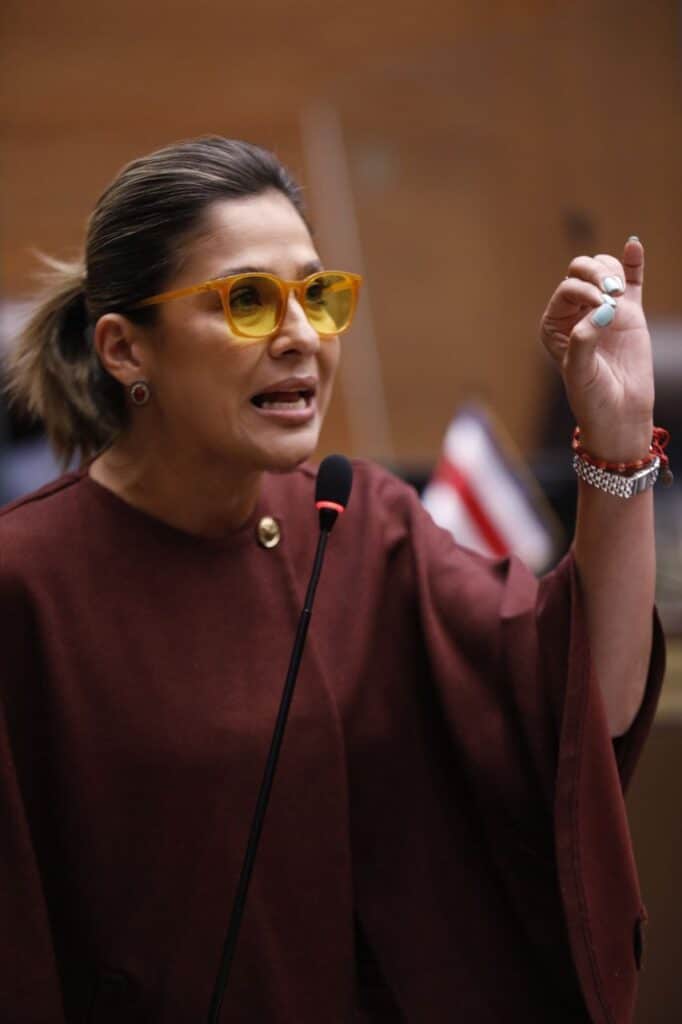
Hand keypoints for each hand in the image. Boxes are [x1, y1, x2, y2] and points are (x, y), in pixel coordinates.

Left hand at [540, 238, 653, 459]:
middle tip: (612, 294)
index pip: (567, 289)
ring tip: (620, 293)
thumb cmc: (592, 397)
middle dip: (597, 274)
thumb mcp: (580, 371)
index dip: (583, 290)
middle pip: (581, 272)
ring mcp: (604, 310)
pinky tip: (634, 245)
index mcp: (555, 324)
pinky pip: (632, 279)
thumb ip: (585, 339)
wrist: (620, 414)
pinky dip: (633, 261)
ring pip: (604, 271)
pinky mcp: (630, 313)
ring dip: (612, 271)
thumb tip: (602, 310)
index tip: (601, 308)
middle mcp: (577, 313)